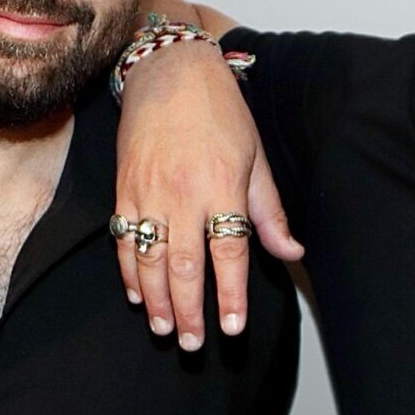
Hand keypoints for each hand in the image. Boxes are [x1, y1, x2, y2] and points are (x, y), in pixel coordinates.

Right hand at [118, 0, 302, 347]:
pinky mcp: (124, 188)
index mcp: (222, 185)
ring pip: (148, 259)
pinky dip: (129, 272)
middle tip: (194, 344)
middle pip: (184, 265)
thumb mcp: (256, 158)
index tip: (232, 328)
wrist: (170, 70)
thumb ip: (269, 211)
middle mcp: (182, 192)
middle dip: (190, 310)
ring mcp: (148, 191)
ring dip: (157, 300)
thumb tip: (291, 253)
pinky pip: (123, 238)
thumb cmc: (221, 112)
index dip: (230, 294)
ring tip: (166, 329)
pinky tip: (139, 295)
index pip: (228, 251)